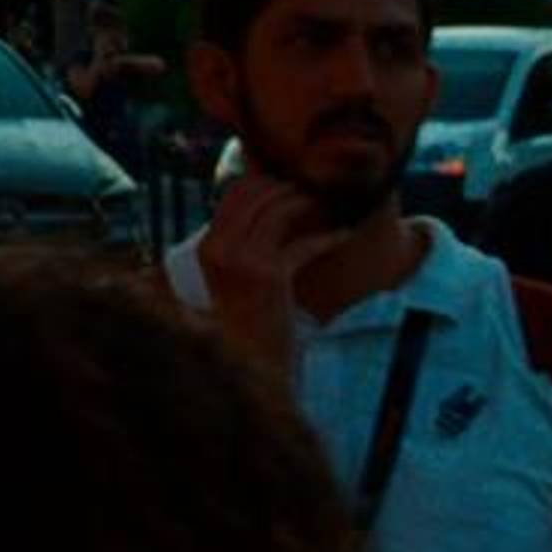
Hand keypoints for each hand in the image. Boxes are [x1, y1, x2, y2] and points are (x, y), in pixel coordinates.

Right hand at [196, 174, 342, 369]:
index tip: (293, 184)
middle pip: (256, 195)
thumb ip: (243, 246)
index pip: (235, 193)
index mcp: (207, 247)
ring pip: (278, 211)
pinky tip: (344, 234)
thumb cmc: (249, 326)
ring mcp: (243, 262)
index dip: (266, 182)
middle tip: (318, 190)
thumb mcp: (235, 281)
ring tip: (331, 207)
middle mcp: (219, 249)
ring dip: (309, 205)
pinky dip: (326, 237)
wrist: (253, 369)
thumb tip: (272, 211)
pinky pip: (302, 243)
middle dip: (289, 188)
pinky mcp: (270, 277)